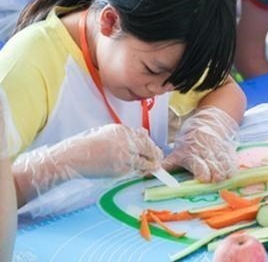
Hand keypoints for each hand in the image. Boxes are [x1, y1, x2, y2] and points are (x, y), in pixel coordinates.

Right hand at [12, 124, 162, 200]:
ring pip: (147, 160)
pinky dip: (142, 171)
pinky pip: (137, 170)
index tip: (152, 148)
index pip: (143, 136)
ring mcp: (126, 154)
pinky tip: (144, 172)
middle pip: (149, 147)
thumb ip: (123, 136)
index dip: (149, 143)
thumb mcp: (106, 134)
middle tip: (159, 158)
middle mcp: (127, 140)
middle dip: (155, 153)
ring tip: (155, 167)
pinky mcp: (122, 167)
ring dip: (153, 164)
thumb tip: (142, 134)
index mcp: (122, 130)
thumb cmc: (86, 146)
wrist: (73, 157)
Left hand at [162, 107, 238, 182]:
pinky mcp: (228, 150)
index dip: (203, 174)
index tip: (204, 179)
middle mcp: (206, 152)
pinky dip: (231, 167)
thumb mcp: (179, 149)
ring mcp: (218, 151)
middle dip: (215, 176)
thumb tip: (153, 172)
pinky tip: (229, 172)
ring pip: (224, 165)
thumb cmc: (191, 139)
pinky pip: (232, 161)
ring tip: (222, 177)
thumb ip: (169, 163)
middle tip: (214, 179)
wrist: (209, 122)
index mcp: (193, 153)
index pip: (199, 166)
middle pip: (214, 168)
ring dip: (224, 173)